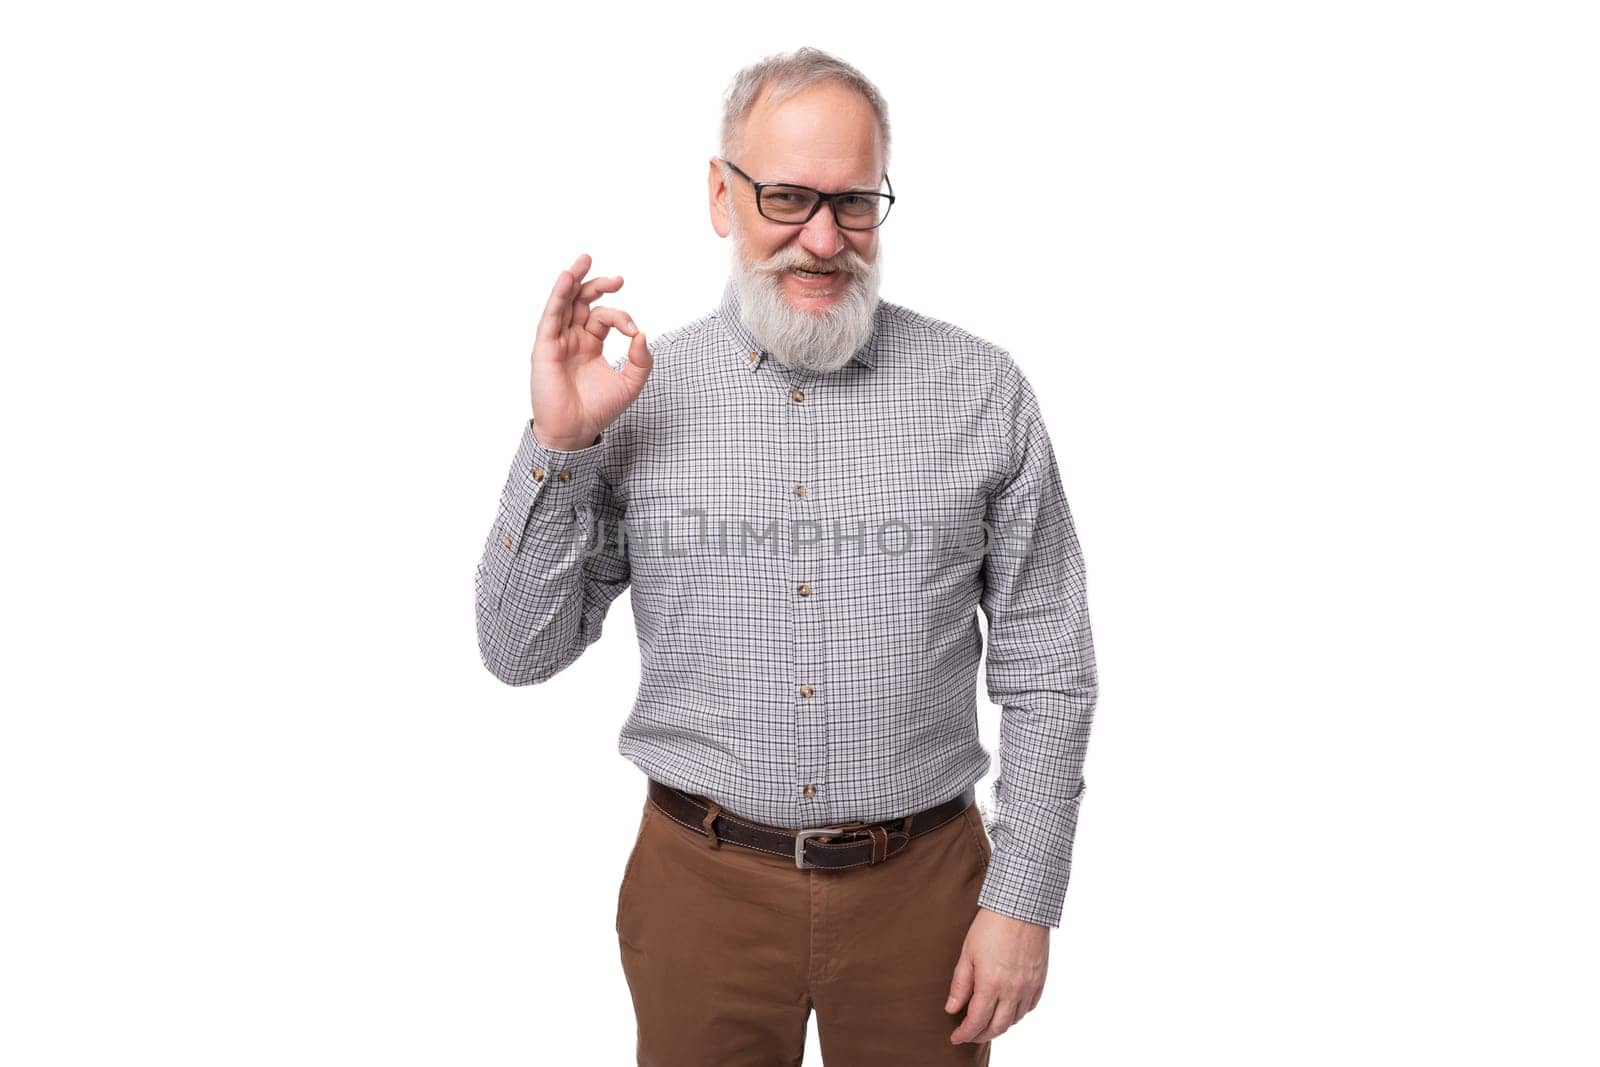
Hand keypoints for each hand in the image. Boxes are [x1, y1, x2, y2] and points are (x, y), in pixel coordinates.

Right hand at [529, 252, 652, 449]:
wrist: (576, 431)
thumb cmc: (599, 410)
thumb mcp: (630, 383)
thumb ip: (640, 359)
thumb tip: (641, 335)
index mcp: (590, 343)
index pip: (604, 317)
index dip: (622, 318)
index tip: (633, 332)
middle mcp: (572, 338)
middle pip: (581, 301)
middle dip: (598, 285)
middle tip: (618, 279)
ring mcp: (557, 341)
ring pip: (563, 303)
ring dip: (573, 280)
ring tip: (584, 260)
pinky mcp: (545, 347)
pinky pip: (551, 316)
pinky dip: (558, 296)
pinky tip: (567, 278)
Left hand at [945, 907, 1049, 1044]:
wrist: (1022, 906)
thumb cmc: (991, 925)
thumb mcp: (967, 953)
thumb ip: (960, 985)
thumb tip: (952, 1009)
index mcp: (991, 984)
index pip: (976, 1021)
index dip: (965, 1034)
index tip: (956, 1038)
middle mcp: (1013, 990)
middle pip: (997, 1027)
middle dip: (981, 1035)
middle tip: (969, 1034)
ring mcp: (1029, 986)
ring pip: (1014, 1020)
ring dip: (999, 1026)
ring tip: (986, 1022)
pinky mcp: (1040, 979)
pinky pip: (1029, 1007)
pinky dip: (1017, 1014)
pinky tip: (1008, 1009)